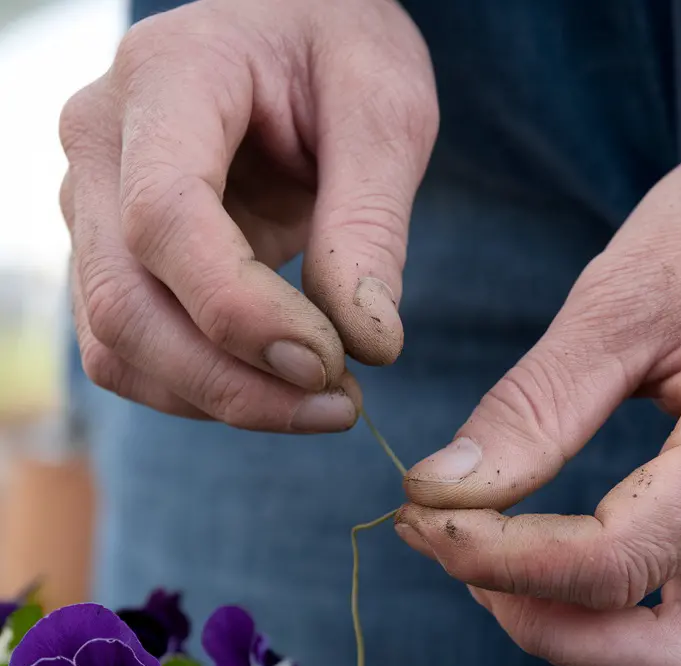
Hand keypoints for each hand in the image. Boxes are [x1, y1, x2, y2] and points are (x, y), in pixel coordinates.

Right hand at [60, 0, 436, 430]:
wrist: (290, 37)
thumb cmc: (339, 54)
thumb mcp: (385, 110)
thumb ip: (372, 223)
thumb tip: (368, 345)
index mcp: (166, 76)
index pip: (165, 217)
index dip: (241, 312)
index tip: (330, 362)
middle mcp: (100, 142)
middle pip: (126, 302)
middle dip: (232, 382)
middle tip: (339, 405)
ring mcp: (88, 206)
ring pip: (118, 346)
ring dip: (219, 400)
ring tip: (323, 402)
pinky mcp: (107, 260)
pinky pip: (132, 355)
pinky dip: (203, 391)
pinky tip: (279, 387)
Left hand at [397, 132, 680, 665]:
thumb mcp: (627, 300)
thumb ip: (536, 408)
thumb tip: (437, 493)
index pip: (615, 566)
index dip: (500, 560)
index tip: (422, 520)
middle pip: (679, 661)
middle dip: (556, 634)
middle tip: (469, 567)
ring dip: (599, 650)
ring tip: (512, 576)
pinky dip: (638, 638)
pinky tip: (573, 586)